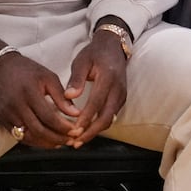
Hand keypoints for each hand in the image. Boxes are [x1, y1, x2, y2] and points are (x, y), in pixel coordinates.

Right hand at [0, 51, 79, 147]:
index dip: (63, 127)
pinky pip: (19, 136)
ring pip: (28, 137)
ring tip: (61, 143)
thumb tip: (76, 114)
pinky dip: (34, 141)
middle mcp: (15, 105)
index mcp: (29, 93)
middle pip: (38, 130)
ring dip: (46, 143)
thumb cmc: (28, 71)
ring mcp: (6, 114)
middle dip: (57, 139)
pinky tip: (47, 141)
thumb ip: (62, 97)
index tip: (76, 130)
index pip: (48, 117)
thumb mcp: (48, 77)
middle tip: (71, 140)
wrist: (0, 68)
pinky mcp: (2, 120)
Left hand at [63, 31, 128, 146]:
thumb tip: (68, 96)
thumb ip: (76, 79)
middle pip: (106, 117)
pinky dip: (99, 125)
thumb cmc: (94, 54)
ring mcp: (122, 96)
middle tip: (76, 142)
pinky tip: (87, 130)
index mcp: (108, 79)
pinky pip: (111, 116)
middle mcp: (118, 90)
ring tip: (79, 140)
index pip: (97, 103)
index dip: (85, 118)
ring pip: (109, 119)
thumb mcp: (82, 61)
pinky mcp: (121, 99)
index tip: (73, 130)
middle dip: (91, 132)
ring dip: (95, 131)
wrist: (113, 47)